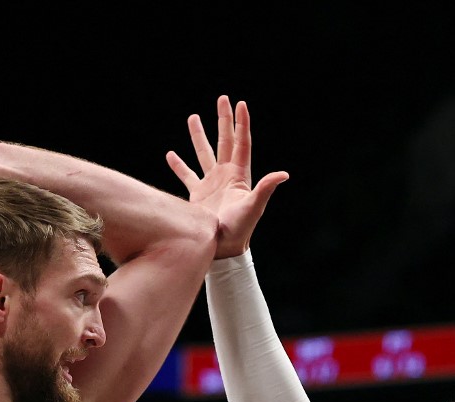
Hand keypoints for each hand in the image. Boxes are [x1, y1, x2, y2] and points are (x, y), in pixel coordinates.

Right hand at [166, 96, 288, 257]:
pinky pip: (187, 175)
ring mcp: (211, 184)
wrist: (223, 249)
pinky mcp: (197, 195)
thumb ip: (265, 189)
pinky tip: (171, 154)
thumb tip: (283, 174)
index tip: (240, 103)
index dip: (241, 123)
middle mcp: (225, 175)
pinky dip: (179, 165)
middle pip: (224, 141)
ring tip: (193, 117)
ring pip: (203, 153)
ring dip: (198, 136)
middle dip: (223, 120)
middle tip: (222, 98)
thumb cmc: (240, 229)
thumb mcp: (253, 207)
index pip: (241, 142)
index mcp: (240, 175)